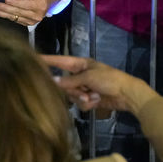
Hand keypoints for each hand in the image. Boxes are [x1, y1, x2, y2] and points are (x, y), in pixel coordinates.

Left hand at [0, 0, 58, 25]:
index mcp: (40, 6)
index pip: (25, 5)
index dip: (15, 2)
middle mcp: (36, 16)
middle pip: (17, 12)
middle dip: (4, 8)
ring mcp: (31, 21)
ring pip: (13, 17)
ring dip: (0, 13)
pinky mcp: (26, 22)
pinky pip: (13, 19)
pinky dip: (4, 16)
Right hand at [42, 54, 157, 113]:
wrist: (127, 95)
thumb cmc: (109, 80)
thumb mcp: (89, 77)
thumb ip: (70, 81)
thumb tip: (53, 80)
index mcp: (81, 64)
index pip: (60, 61)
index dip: (48, 60)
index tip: (34, 58)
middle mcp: (80, 75)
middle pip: (65, 83)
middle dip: (74, 90)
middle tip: (83, 92)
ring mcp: (84, 87)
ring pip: (72, 95)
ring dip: (82, 98)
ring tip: (94, 97)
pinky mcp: (89, 98)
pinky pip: (80, 103)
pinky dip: (88, 103)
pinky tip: (97, 101)